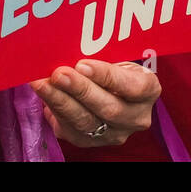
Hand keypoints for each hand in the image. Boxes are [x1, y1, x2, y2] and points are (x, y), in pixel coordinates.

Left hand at [31, 59, 160, 147]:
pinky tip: (44, 97)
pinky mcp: (93, 142)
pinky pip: (72, 132)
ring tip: (42, 84)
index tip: (82, 63)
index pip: (131, 86)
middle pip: (108, 108)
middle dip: (79, 90)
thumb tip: (70, 49)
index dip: (106, 76)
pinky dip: (55, 112)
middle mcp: (136, 117)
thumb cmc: (114, 65)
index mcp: (148, 90)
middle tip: (58, 74)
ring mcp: (115, 134)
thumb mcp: (117, 55)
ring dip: (61, 102)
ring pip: (87, 123)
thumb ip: (100, 55)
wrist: (111, 88)